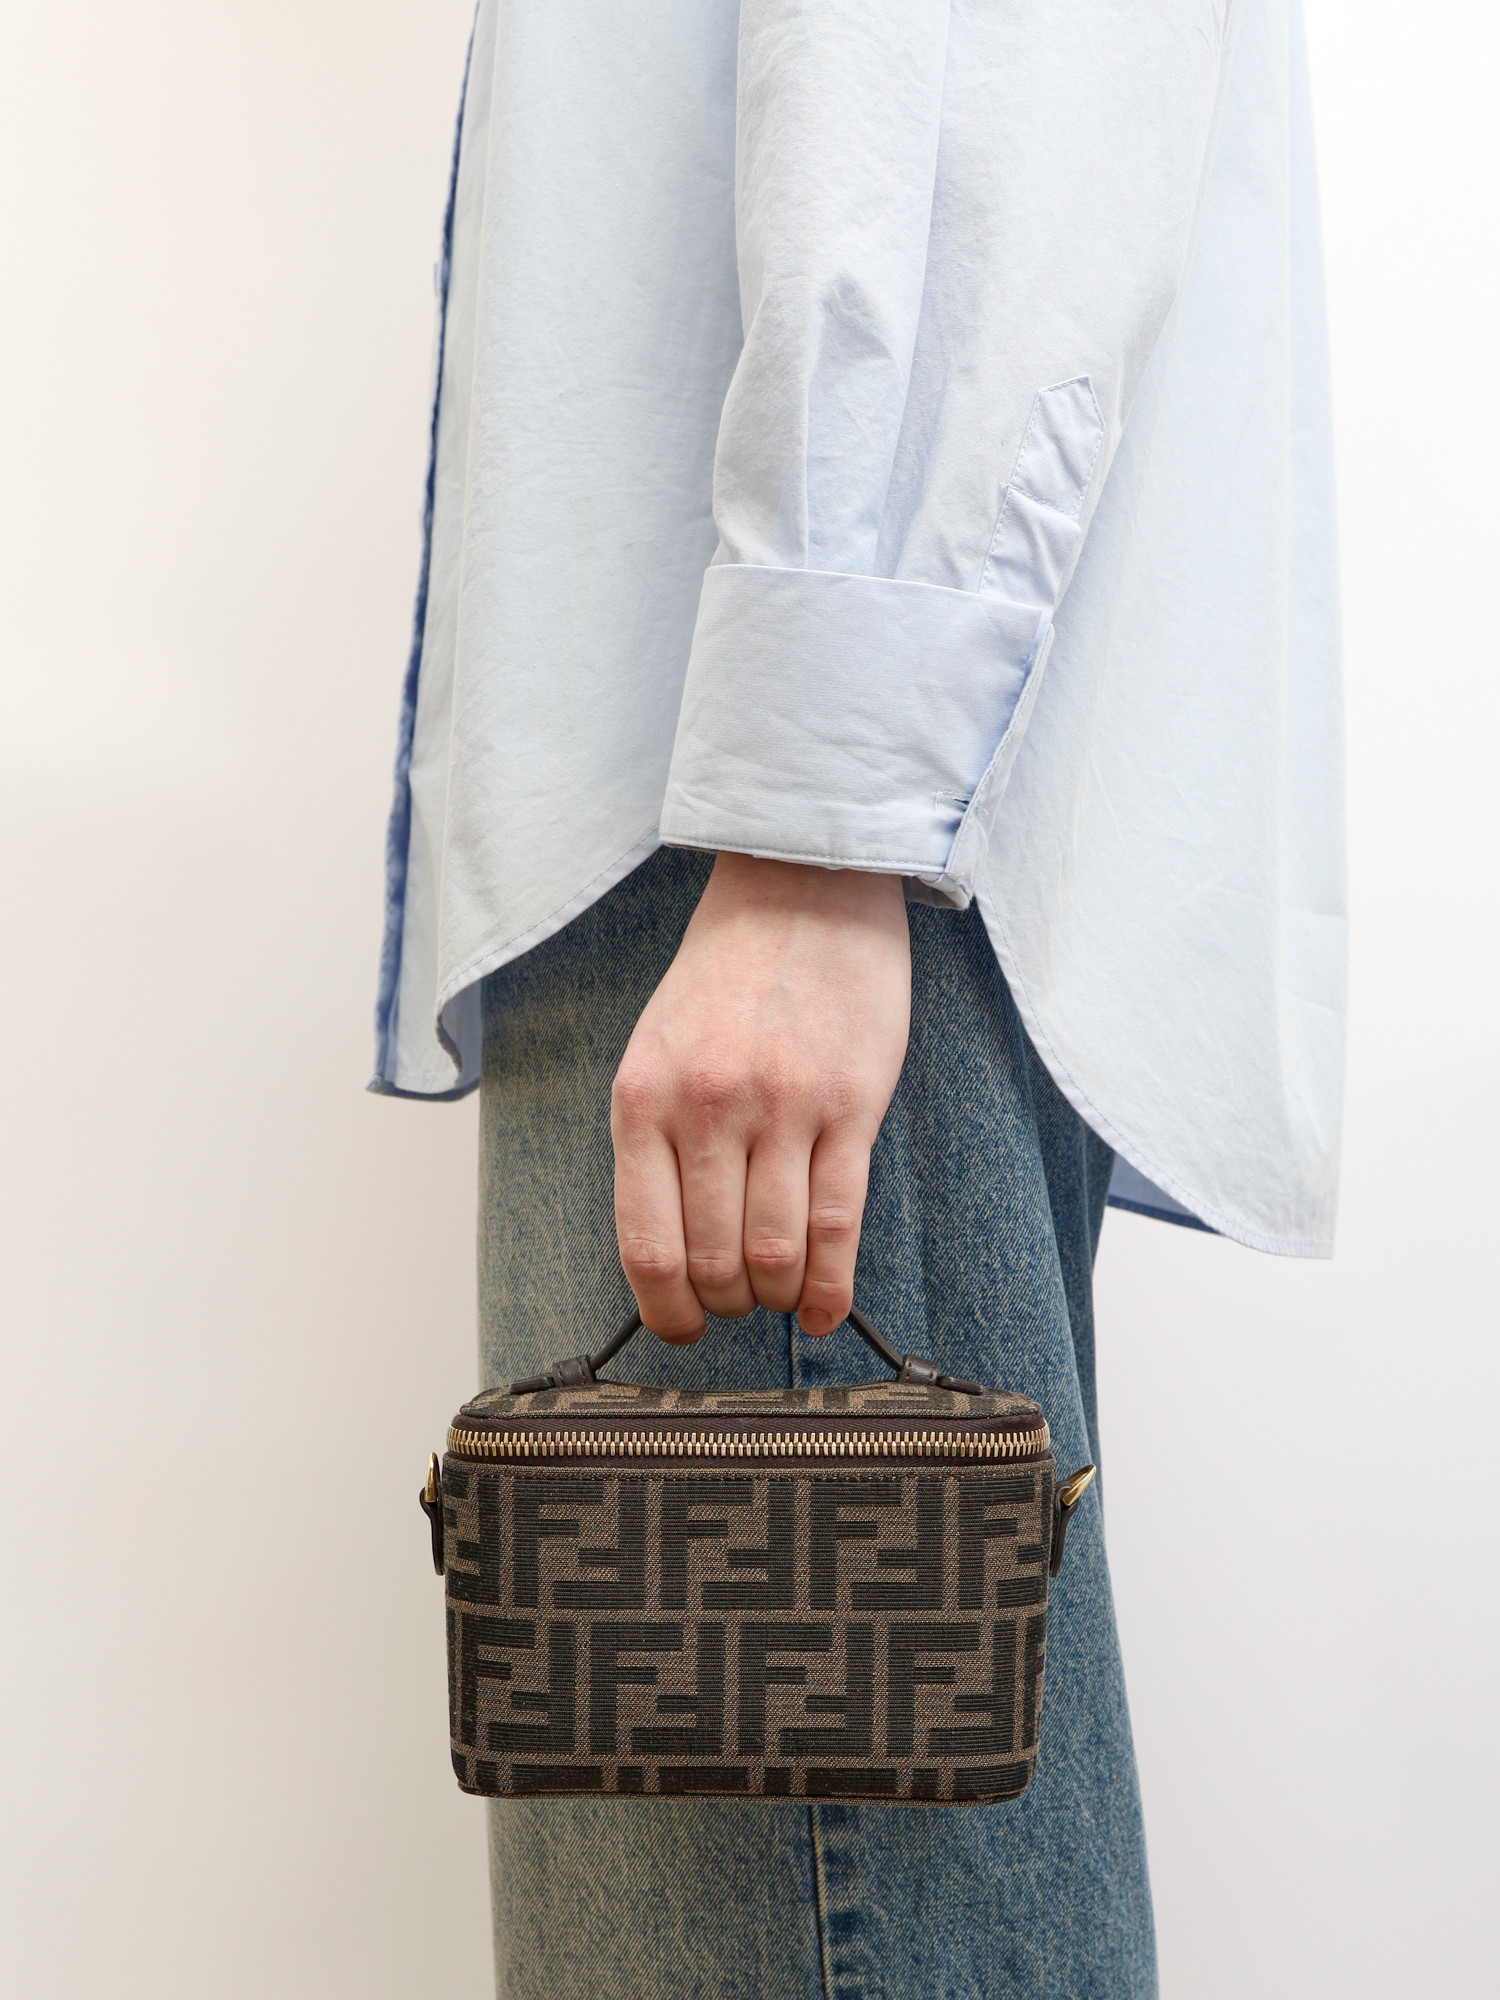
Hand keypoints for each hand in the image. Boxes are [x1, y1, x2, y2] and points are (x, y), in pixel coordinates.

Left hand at [611, 853, 910, 1341]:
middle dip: (726, 1304)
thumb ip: (658, 1143)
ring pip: (778, 1252)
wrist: (800, 888)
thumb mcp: (657, 1052)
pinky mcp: (853, 1104)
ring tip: (783, 1298)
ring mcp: (784, 1107)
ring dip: (779, 1297)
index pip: (646, 1242)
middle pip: (715, 1259)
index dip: (664, 1308)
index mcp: (644, 1100)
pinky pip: (840, 1222)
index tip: (680, 1328)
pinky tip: (826, 1306)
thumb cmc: (726, 975)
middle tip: (737, 1305)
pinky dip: (832, 1284)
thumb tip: (671, 1250)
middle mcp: (709, 1108)